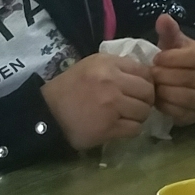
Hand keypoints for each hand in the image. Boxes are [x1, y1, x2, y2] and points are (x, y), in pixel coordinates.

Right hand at [41, 52, 155, 149]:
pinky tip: (121, 127)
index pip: (145, 71)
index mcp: (108, 64)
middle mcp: (112, 82)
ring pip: (144, 111)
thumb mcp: (92, 66)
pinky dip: (132, 130)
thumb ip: (117, 67)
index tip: (139, 90)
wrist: (47, 113)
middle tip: (136, 105)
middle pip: (148, 92)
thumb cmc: (70, 88)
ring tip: (127, 117)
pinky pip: (135, 129)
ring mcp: (112, 105)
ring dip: (139, 116)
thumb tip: (145, 76)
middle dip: (145, 100)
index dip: (146, 82)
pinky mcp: (109, 127)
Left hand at [151, 15, 194, 124]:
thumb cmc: (180, 59)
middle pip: (189, 79)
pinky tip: (157, 98)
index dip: (173, 58)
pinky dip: (165, 106)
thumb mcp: (176, 44)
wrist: (187, 81)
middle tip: (151, 73)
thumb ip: (170, 31)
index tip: (156, 58)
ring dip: (164, 91)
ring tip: (153, 85)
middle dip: (165, 76)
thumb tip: (163, 18)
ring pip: (184, 97)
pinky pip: (179, 113)